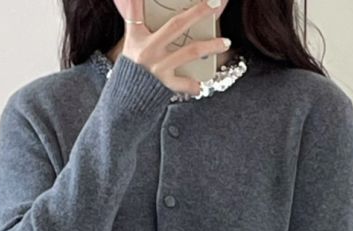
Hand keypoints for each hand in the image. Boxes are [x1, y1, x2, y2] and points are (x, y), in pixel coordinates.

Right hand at [114, 0, 231, 96]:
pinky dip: (194, 84)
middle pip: (177, 25)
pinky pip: (184, 83)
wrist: (126, 99)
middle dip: (198, 13)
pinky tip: (201, 84)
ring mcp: (158, 67)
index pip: (139, 11)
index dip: (146, 2)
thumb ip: (136, 18)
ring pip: (190, 52)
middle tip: (215, 4)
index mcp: (138, 35)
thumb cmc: (133, 66)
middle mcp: (148, 49)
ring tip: (226, 43)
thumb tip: (142, 2)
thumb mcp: (131, 40)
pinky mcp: (164, 85)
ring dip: (210, 46)